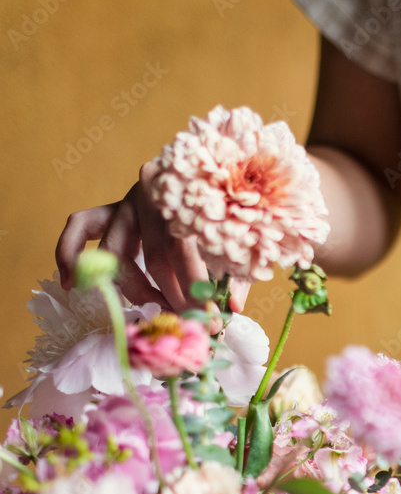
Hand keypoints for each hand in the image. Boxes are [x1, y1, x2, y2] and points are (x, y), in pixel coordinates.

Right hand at [55, 162, 250, 312]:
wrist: (208, 170)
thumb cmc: (222, 214)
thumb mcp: (237, 242)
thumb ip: (234, 275)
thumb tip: (231, 309)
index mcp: (186, 200)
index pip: (185, 253)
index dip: (194, 292)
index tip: (208, 319)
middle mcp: (153, 197)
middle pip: (154, 258)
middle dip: (171, 299)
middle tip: (186, 324)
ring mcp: (128, 202)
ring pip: (116, 251)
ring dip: (135, 289)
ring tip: (154, 311)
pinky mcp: (111, 208)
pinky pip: (80, 226)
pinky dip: (70, 253)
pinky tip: (71, 284)